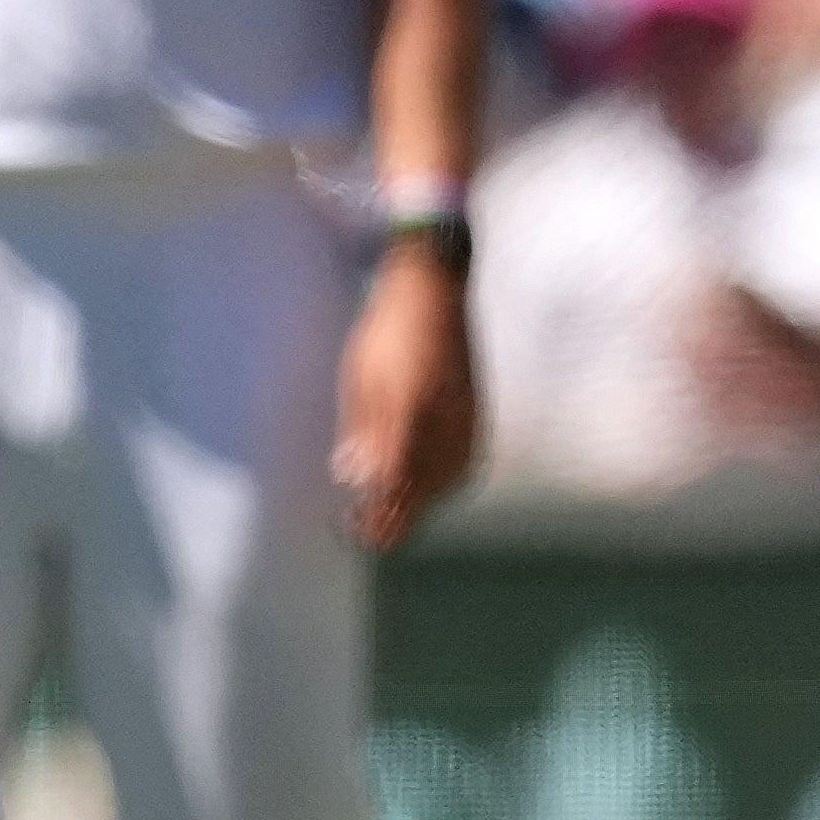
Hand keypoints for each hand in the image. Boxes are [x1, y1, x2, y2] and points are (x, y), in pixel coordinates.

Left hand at [332, 242, 482, 550]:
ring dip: (408, 506)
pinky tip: (413, 484)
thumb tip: (352, 480)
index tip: (344, 524)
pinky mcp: (475, 424)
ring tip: (378, 505)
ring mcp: (465, 428)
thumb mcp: (361, 380)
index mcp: (410, 419)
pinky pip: (455, 474)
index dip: (367, 522)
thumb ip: (361, 433)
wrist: (435, 294)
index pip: (391, 494)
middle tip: (353, 521)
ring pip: (437, 493)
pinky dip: (431, 487)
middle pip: (417, 503)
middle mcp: (443, 428)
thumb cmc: (388, 331)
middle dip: (384, 519)